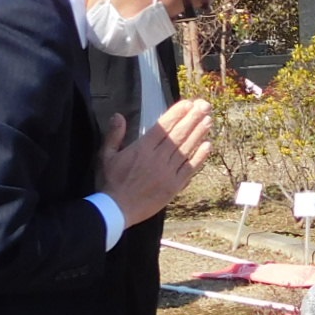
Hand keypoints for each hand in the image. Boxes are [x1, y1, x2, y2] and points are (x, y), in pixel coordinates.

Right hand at [100, 99, 213, 224]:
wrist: (117, 210)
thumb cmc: (110, 182)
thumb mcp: (106, 156)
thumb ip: (114, 135)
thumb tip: (118, 115)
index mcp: (142, 149)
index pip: (163, 127)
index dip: (177, 114)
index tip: (188, 103)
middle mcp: (157, 158)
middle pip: (179, 134)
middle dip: (193, 118)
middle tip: (205, 106)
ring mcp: (168, 172)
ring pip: (187, 149)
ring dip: (199, 134)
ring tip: (208, 120)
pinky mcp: (174, 186)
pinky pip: (190, 169)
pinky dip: (200, 157)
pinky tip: (208, 146)